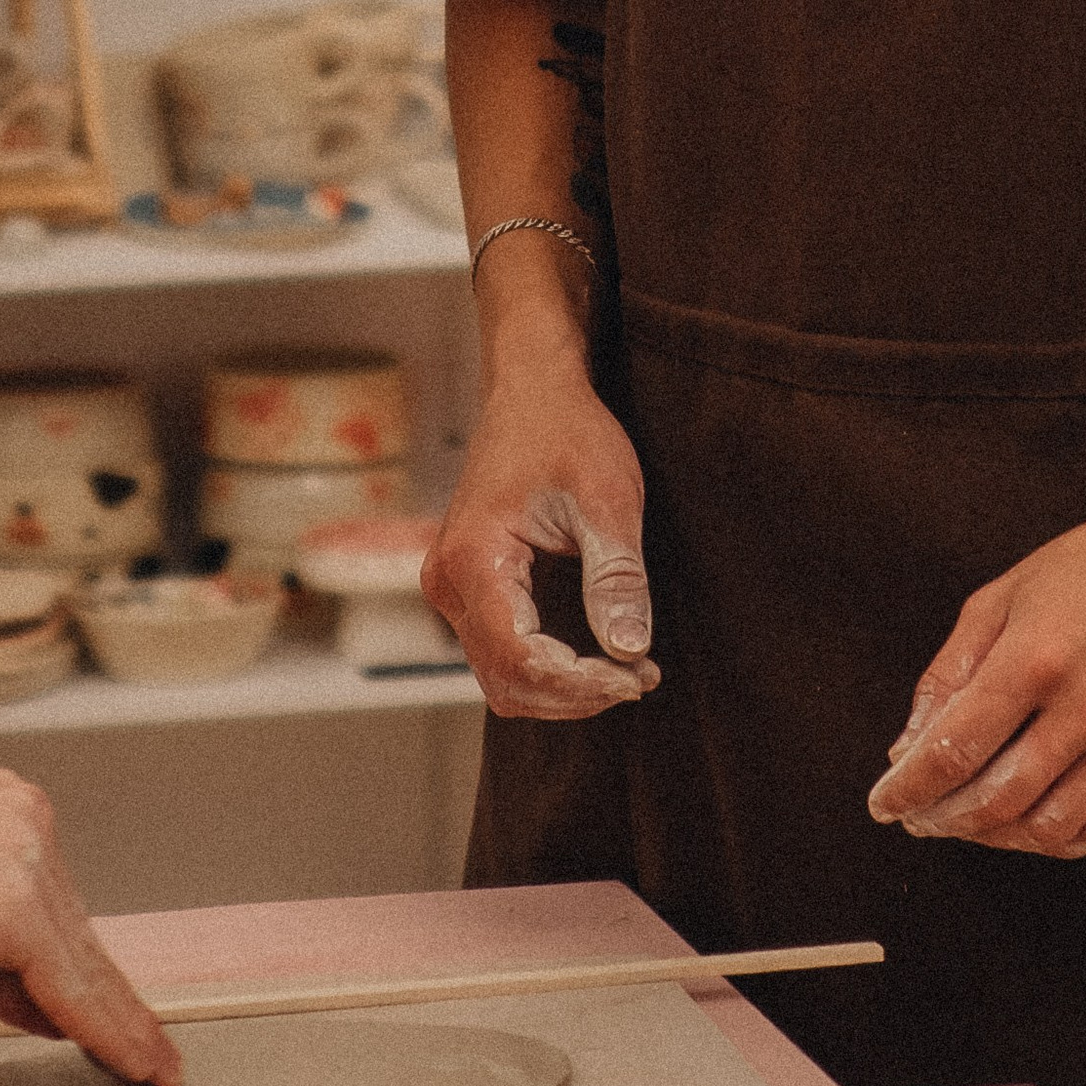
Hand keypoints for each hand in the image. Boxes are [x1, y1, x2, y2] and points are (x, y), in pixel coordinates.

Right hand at [422, 362, 658, 718]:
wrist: (532, 391)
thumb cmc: (568, 433)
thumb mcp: (607, 499)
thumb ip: (616, 577)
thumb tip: (630, 651)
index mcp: (473, 559)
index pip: (520, 659)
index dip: (580, 684)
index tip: (638, 676)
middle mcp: (447, 582)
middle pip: (505, 680)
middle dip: (574, 694)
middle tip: (639, 678)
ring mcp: (450, 588)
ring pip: (500, 676)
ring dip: (561, 688)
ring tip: (624, 671)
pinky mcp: (467, 588)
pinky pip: (499, 652)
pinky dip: (546, 667)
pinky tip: (595, 655)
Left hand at [865, 495, 1085, 857]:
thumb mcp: (1001, 597)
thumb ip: (948, 675)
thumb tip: (907, 752)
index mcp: (1036, 656)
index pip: (954, 750)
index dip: (909, 789)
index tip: (883, 804)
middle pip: (998, 800)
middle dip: (944, 820)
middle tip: (921, 818)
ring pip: (1051, 828)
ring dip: (997, 839)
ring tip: (971, 822)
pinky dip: (1060, 843)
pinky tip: (1031, 827)